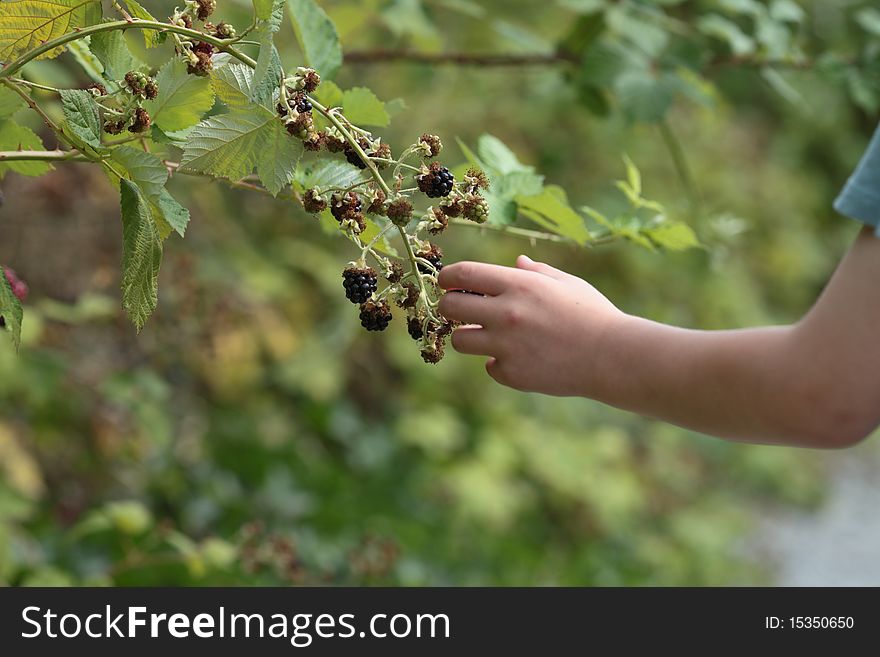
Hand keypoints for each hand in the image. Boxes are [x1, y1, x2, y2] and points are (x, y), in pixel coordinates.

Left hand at [437, 255, 624, 395]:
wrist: (612, 357)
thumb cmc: (594, 315)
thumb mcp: (568, 284)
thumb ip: (537, 272)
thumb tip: (517, 263)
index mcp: (520, 285)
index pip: (463, 273)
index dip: (448, 276)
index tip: (447, 281)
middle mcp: (507, 314)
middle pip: (450, 307)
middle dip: (449, 306)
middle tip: (459, 310)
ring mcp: (507, 346)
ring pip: (460, 340)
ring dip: (468, 336)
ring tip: (485, 336)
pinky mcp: (512, 374)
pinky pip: (489, 366)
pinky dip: (499, 364)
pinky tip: (520, 359)